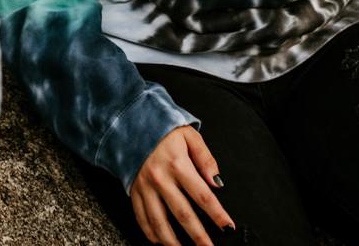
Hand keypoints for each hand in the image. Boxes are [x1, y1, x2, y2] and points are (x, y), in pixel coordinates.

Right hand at [130, 127, 232, 245]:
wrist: (131, 125)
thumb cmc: (164, 131)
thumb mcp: (189, 136)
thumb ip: (206, 158)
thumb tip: (217, 181)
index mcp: (178, 164)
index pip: (202, 195)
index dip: (217, 214)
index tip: (227, 227)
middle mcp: (161, 179)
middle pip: (183, 215)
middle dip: (199, 236)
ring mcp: (145, 188)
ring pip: (160, 222)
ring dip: (173, 242)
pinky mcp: (134, 192)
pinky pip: (142, 218)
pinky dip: (151, 234)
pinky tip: (161, 243)